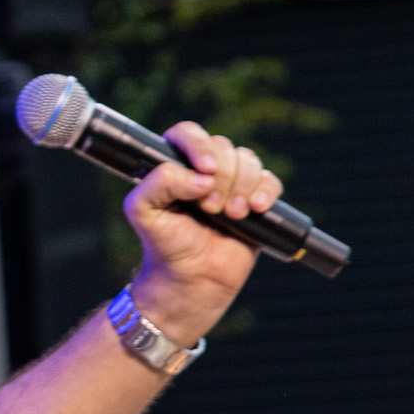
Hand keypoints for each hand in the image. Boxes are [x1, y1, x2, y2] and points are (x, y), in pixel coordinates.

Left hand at [125, 121, 284, 343]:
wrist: (192, 279)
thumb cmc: (164, 244)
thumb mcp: (143, 212)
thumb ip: (158, 183)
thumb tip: (201, 176)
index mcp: (173, 165)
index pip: (187, 134)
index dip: (199, 146)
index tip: (204, 170)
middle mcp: (202, 170)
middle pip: (223, 146)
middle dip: (220, 177)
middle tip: (209, 208)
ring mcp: (230, 184)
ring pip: (248, 160)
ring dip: (242, 187)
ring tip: (231, 215)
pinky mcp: (254, 200)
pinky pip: (270, 181)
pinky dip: (266, 192)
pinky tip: (255, 210)